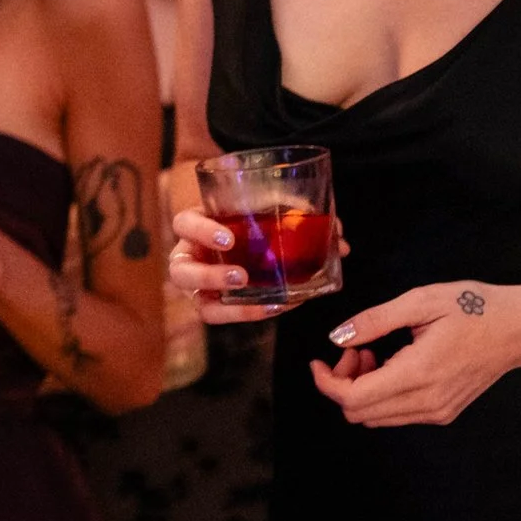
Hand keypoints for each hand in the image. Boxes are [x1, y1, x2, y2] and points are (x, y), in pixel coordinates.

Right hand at [169, 206, 350, 324]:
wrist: (246, 232)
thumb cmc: (250, 214)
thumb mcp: (266, 204)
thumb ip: (296, 212)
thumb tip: (339, 236)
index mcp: (196, 225)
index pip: (184, 224)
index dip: (200, 232)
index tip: (229, 238)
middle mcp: (191, 257)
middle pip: (181, 271)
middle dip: (209, 277)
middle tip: (241, 276)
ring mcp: (201, 285)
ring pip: (200, 303)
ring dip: (229, 307)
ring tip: (263, 304)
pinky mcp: (217, 304)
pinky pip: (226, 315)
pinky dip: (249, 314)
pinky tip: (276, 308)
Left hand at [310, 282, 520, 426]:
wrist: (519, 329)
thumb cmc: (474, 309)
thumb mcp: (420, 301)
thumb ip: (373, 320)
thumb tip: (337, 337)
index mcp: (419, 374)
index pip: (354, 399)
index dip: (325, 383)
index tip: (316, 360)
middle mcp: (428, 401)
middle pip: (359, 413)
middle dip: (341, 383)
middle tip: (353, 350)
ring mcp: (437, 411)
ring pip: (376, 417)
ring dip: (360, 389)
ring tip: (370, 353)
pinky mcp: (444, 412)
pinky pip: (396, 414)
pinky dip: (380, 394)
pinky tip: (389, 364)